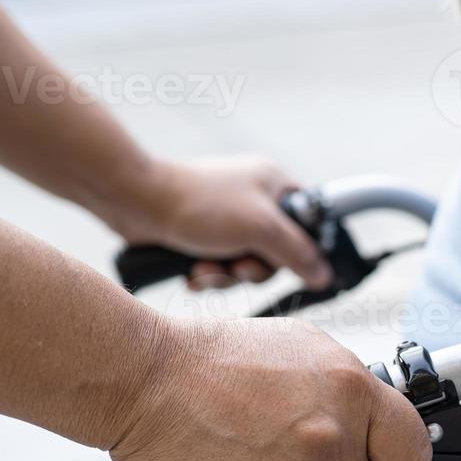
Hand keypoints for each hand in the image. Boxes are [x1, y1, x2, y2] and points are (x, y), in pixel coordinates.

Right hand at [109, 317, 432, 460]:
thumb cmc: (214, 360)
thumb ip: (350, 391)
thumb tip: (375, 423)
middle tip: (285, 450)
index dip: (393, 460)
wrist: (142, 379)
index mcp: (350, 393)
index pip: (411, 451)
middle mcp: (328, 441)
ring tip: (244, 451)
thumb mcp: (303, 348)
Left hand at [111, 156, 333, 289]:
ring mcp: (226, 218)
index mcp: (273, 184)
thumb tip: (325, 275)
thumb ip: (298, 253)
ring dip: (227, 276)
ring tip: (206, 270)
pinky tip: (192, 274)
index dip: (302, 247)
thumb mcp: (260, 229)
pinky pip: (220, 266)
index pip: (308, 221)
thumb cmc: (199, 204)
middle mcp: (253, 199)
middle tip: (238, 266)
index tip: (292, 265)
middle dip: (253, 269)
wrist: (136, 202)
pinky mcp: (202, 235)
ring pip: (246, 264)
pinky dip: (209, 274)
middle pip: (276, 252)